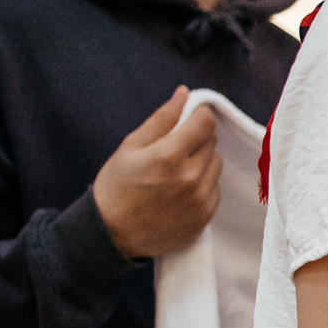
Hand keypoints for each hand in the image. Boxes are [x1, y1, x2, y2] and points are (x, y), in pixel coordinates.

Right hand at [93, 87, 219, 258]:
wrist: (112, 233)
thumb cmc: (117, 186)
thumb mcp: (130, 146)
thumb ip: (161, 119)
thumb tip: (184, 94)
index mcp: (169, 155)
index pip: (206, 123)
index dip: (199, 116)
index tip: (190, 119)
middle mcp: (190, 177)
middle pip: (212, 143)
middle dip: (196, 139)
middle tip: (174, 148)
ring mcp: (200, 199)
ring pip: (216, 165)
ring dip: (202, 161)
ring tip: (176, 170)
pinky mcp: (205, 216)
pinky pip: (215, 188)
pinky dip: (203, 184)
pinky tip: (180, 189)